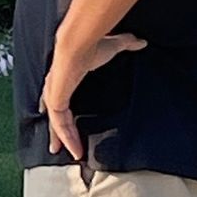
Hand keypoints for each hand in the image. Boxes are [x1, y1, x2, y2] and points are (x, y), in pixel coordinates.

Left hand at [42, 31, 145, 159]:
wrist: (77, 44)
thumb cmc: (91, 44)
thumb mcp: (112, 46)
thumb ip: (126, 44)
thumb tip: (142, 42)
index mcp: (64, 77)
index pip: (60, 98)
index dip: (61, 110)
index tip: (66, 121)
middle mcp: (55, 88)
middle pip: (55, 116)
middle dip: (58, 132)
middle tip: (61, 147)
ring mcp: (54, 96)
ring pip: (57, 124)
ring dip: (65, 140)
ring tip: (75, 154)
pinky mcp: (56, 101)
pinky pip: (59, 125)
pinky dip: (67, 138)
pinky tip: (74, 149)